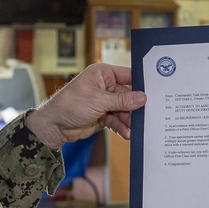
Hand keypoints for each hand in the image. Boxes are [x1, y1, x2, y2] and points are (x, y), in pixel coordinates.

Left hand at [26, 64, 145, 148]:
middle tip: (146, 115)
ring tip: (133, 129)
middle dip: (135, 107)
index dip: (140, 83)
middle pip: (128, 95)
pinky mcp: (103, 115)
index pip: (127, 75)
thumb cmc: (69, 105)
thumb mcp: (98, 100)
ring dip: (128, 120)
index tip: (155, 91)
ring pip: (124, 110)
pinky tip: (125, 133)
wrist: (53, 126)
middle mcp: (105, 86)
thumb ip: (122, 100)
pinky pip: (118, 120)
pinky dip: (121, 126)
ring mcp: (104, 101)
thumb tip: (142, 97)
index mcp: (102, 74)